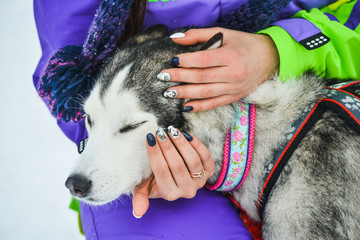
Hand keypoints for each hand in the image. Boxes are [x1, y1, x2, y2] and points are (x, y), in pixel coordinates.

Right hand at [132, 127, 214, 217]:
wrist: (174, 177)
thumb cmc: (155, 180)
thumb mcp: (144, 188)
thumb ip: (140, 197)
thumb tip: (138, 213)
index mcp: (169, 193)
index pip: (161, 171)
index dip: (155, 154)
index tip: (150, 138)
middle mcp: (187, 190)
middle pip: (177, 165)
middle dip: (168, 146)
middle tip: (160, 132)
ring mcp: (200, 181)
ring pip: (193, 160)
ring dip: (182, 143)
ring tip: (172, 131)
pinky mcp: (209, 172)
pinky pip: (206, 157)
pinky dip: (197, 144)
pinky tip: (186, 135)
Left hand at [160, 27, 278, 111]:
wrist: (268, 58)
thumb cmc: (243, 44)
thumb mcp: (224, 34)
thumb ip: (199, 35)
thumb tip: (175, 39)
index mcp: (231, 56)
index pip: (204, 60)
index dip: (186, 61)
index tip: (172, 60)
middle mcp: (233, 74)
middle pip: (202, 77)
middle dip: (180, 77)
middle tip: (163, 76)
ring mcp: (234, 88)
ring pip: (206, 93)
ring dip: (185, 94)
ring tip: (168, 93)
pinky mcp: (234, 97)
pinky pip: (214, 104)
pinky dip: (199, 107)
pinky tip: (185, 107)